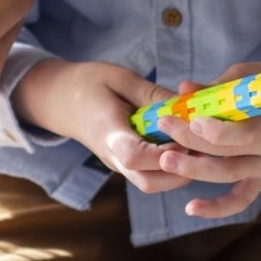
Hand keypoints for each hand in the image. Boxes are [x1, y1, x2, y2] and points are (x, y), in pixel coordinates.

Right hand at [13, 60, 191, 193]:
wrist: (58, 98)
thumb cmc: (89, 83)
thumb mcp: (121, 78)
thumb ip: (152, 95)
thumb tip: (188, 107)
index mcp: (107, 132)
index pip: (134, 156)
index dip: (164, 153)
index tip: (186, 138)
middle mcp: (112, 156)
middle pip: (149, 182)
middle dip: (181, 169)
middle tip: (201, 144)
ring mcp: (117, 164)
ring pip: (152, 183)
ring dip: (178, 170)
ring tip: (194, 143)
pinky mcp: (124, 164)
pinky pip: (149, 174)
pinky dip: (169, 165)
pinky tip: (181, 143)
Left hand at [155, 62, 260, 217]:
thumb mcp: (248, 77)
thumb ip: (216, 86)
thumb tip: (184, 89)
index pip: (246, 130)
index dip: (217, 129)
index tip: (191, 118)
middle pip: (230, 150)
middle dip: (192, 139)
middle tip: (164, 126)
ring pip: (230, 173)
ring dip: (195, 168)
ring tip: (166, 161)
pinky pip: (241, 199)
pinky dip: (217, 207)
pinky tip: (191, 208)